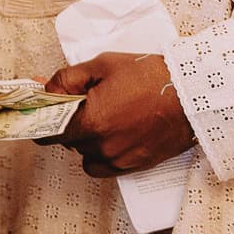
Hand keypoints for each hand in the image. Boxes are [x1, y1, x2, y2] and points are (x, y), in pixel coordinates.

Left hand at [43, 51, 195, 177]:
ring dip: (86, 139)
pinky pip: (105, 167)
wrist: (192, 94)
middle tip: (80, 104)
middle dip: (68, 123)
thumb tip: (44, 90)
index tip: (42, 112)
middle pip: (68, 142)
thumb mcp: (100, 66)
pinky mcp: (137, 166)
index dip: (42, 121)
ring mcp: (121, 159)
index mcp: (91, 122)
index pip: (49, 132)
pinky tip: (112, 134)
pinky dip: (102, 154)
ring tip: (103, 117)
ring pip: (86, 154)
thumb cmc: (147, 75)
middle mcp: (103, 147)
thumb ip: (66, 80)